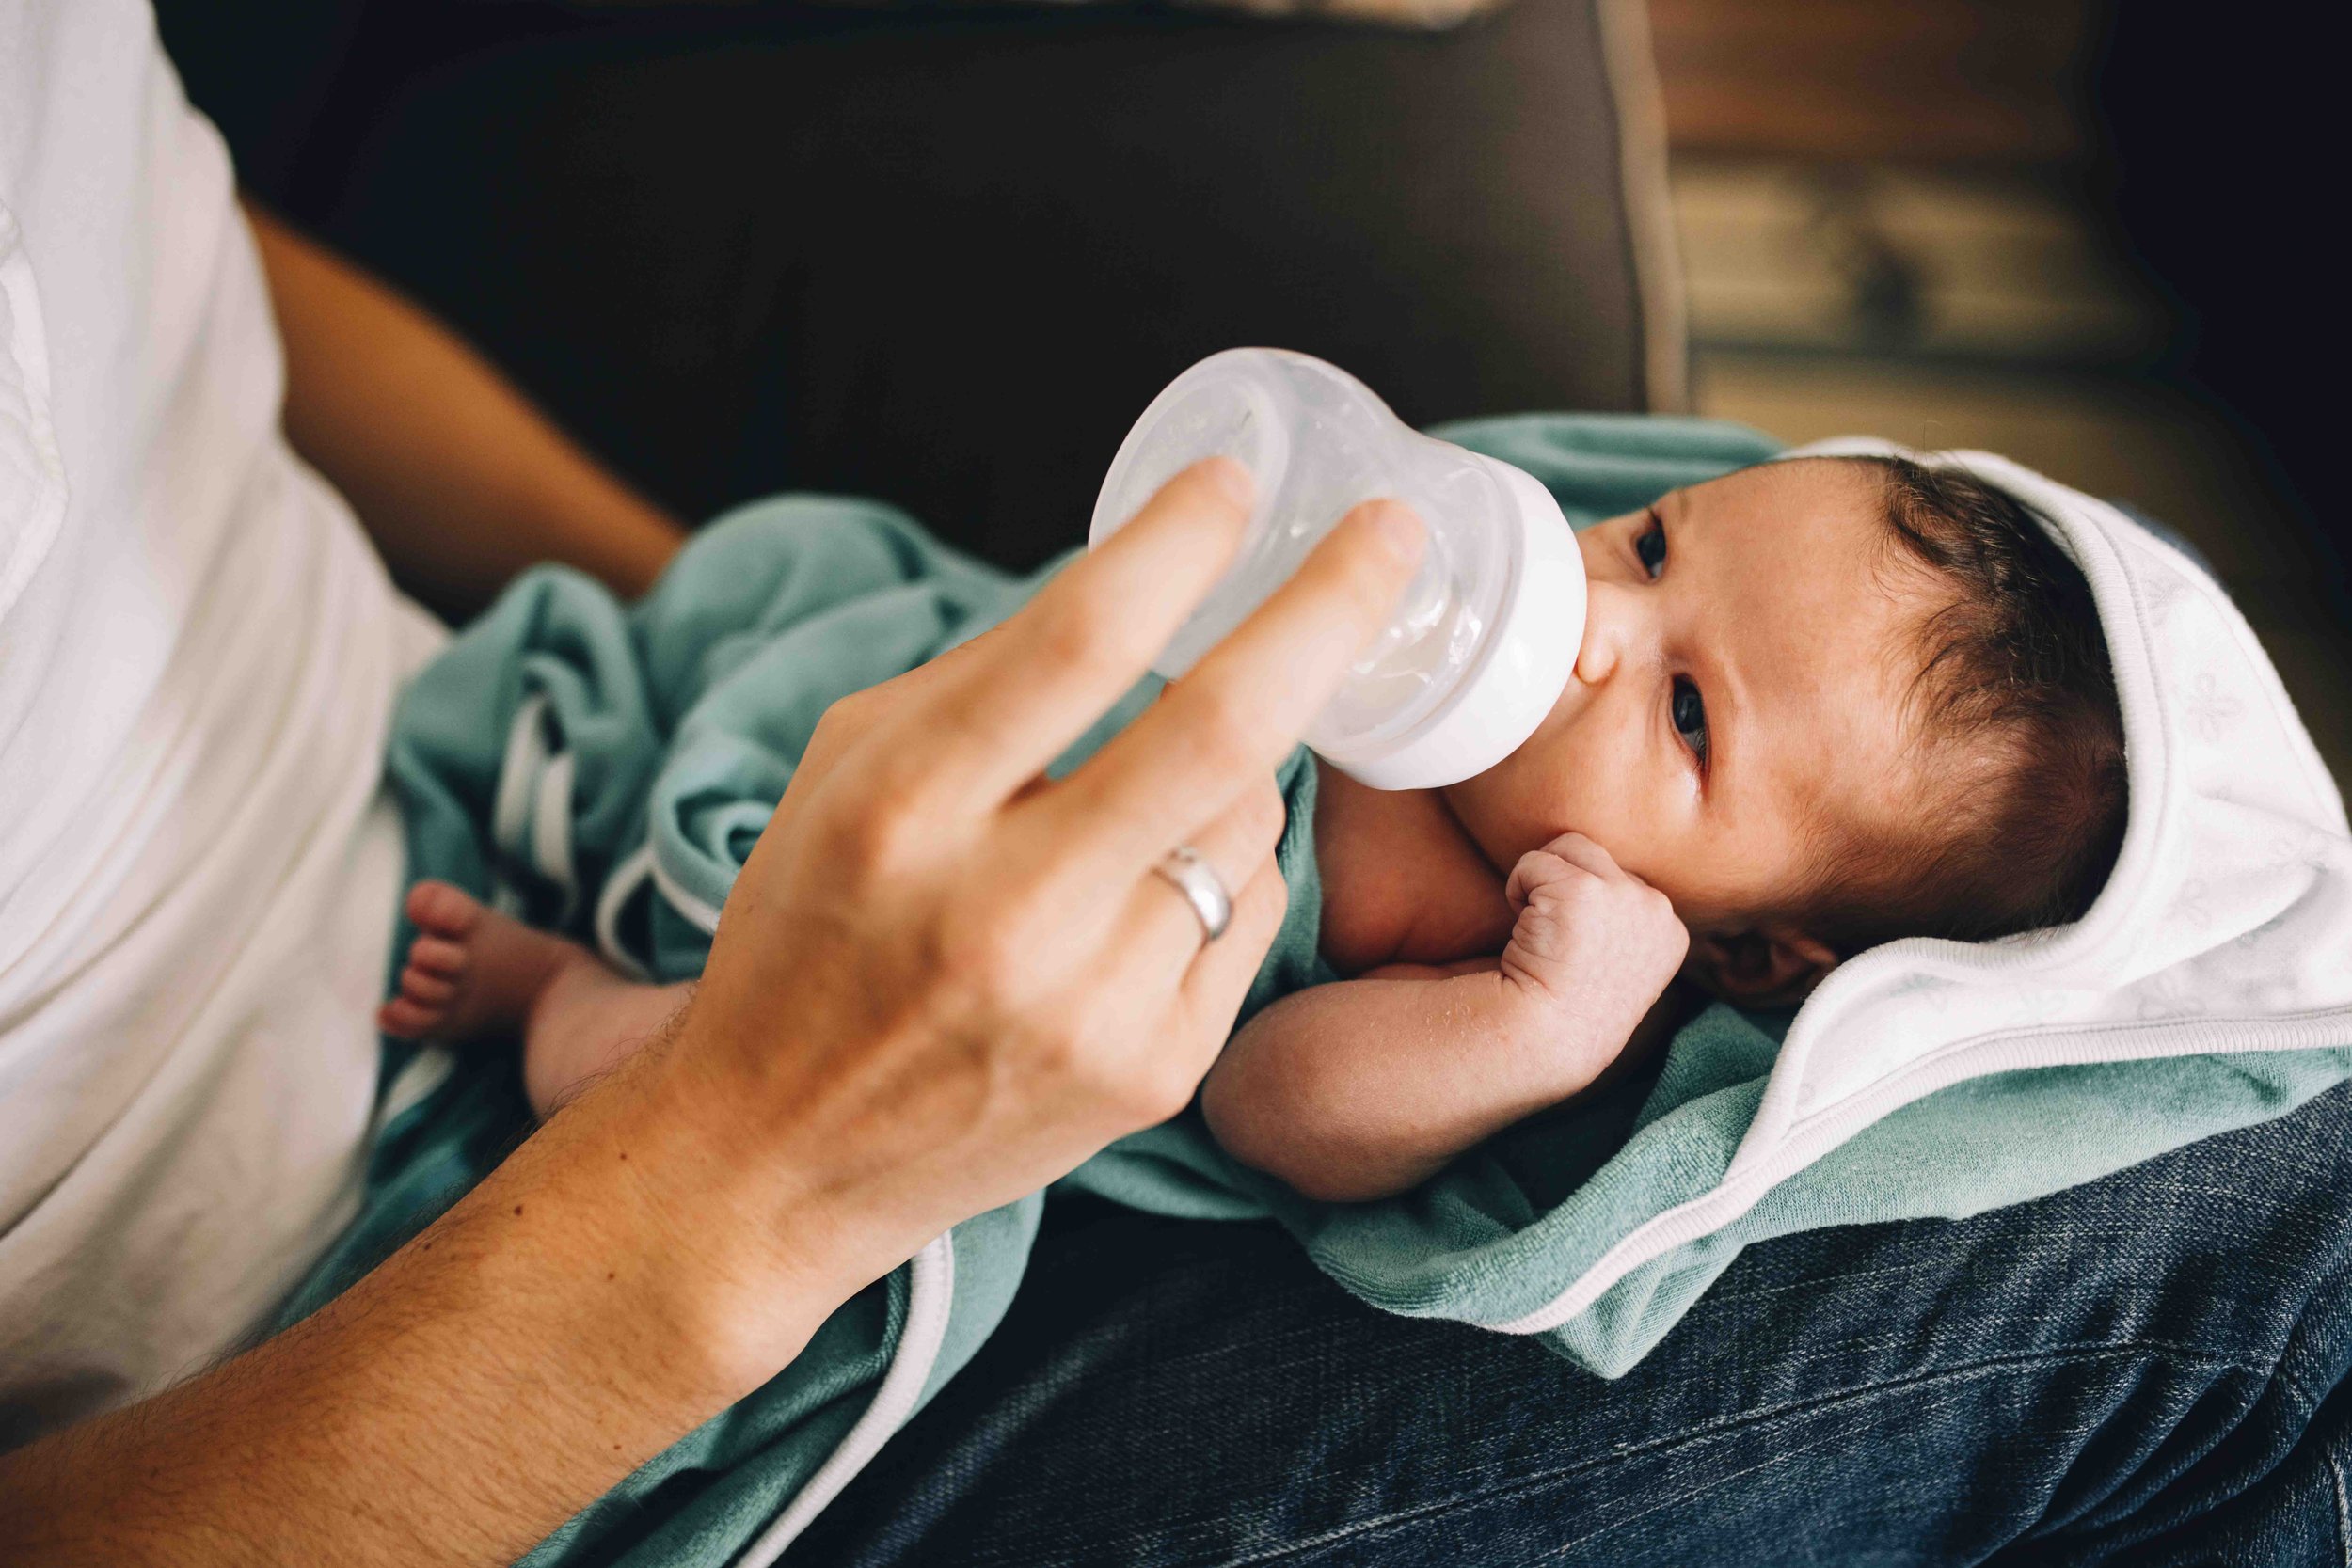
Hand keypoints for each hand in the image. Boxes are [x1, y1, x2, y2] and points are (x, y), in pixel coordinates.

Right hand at [643, 459, 1425, 1352]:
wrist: (776, 1159)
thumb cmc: (810, 933)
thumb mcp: (846, 774)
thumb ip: (985, 679)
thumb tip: (1144, 579)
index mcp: (903, 814)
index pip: (1073, 643)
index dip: (1175, 544)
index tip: (1237, 482)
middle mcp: (1004, 916)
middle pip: (1217, 731)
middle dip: (1327, 609)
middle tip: (1390, 534)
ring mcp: (1094, 1008)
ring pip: (1250, 822)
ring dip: (1241, 765)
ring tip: (1154, 788)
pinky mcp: (1155, 1073)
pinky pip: (1253, 913)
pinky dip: (1226, 867)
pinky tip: (1148, 888)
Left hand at [1500, 831, 1690, 1054]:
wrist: (1549, 1039)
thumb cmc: (1572, 1009)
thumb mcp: (1622, 964)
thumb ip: (1626, 922)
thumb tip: (1606, 876)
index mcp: (1671, 930)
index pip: (1624, 884)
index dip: (1586, 910)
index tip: (1576, 953)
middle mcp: (1656, 907)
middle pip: (1598, 857)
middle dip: (1565, 884)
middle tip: (1552, 939)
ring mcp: (1622, 895)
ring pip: (1568, 849)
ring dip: (1542, 881)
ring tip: (1538, 930)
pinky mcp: (1581, 889)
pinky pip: (1532, 863)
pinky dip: (1516, 890)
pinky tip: (1523, 932)